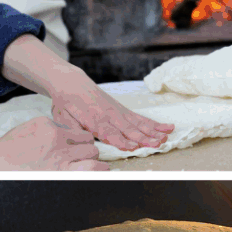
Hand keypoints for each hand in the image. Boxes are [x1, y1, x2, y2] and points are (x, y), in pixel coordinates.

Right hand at [0, 117, 108, 170]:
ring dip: (93, 158)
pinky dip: (100, 169)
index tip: (75, 146)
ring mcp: (61, 156)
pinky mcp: (64, 173)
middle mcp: (57, 138)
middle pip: (87, 140)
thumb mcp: (26, 132)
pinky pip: (93, 168)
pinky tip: (101, 172)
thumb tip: (65, 137)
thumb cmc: (5, 155)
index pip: (74, 129)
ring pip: (93, 152)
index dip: (77, 139)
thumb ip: (47, 131)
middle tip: (81, 157)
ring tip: (91, 164)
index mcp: (46, 125)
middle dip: (86, 148)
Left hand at [48, 68, 174, 150]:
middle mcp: (109, 115)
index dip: (121, 140)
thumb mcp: (63, 118)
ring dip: (153, 131)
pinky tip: (167, 127)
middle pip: (129, 128)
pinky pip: (141, 118)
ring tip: (165, 137)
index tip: (132, 146)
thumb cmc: (67, 103)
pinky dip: (155, 124)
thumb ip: (73, 130)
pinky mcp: (124, 111)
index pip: (109, 132)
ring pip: (138, 123)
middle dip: (143, 137)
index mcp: (93, 119)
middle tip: (156, 144)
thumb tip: (84, 141)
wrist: (72, 84)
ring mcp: (119, 112)